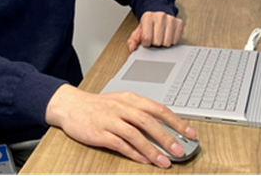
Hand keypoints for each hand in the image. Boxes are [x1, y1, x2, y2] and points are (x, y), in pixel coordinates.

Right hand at [45, 85, 197, 167]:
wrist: (70, 105)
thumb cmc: (98, 106)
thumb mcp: (121, 102)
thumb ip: (141, 113)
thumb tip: (164, 128)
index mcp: (130, 98)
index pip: (158, 109)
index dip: (176, 121)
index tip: (190, 133)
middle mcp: (121, 107)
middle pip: (149, 122)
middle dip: (167, 138)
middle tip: (181, 151)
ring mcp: (110, 120)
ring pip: (135, 134)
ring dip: (152, 149)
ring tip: (164, 162)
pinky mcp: (99, 133)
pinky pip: (119, 144)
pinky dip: (133, 153)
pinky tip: (143, 160)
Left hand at [127, 11, 184, 52]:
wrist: (158, 15)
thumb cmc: (149, 24)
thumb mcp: (138, 31)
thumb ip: (133, 40)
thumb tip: (132, 48)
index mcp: (148, 17)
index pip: (147, 39)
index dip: (146, 43)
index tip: (147, 40)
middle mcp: (160, 16)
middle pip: (157, 42)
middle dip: (155, 43)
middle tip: (154, 38)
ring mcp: (171, 19)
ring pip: (167, 42)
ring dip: (163, 43)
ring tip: (161, 37)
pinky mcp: (179, 23)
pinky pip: (176, 40)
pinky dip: (172, 41)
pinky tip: (168, 36)